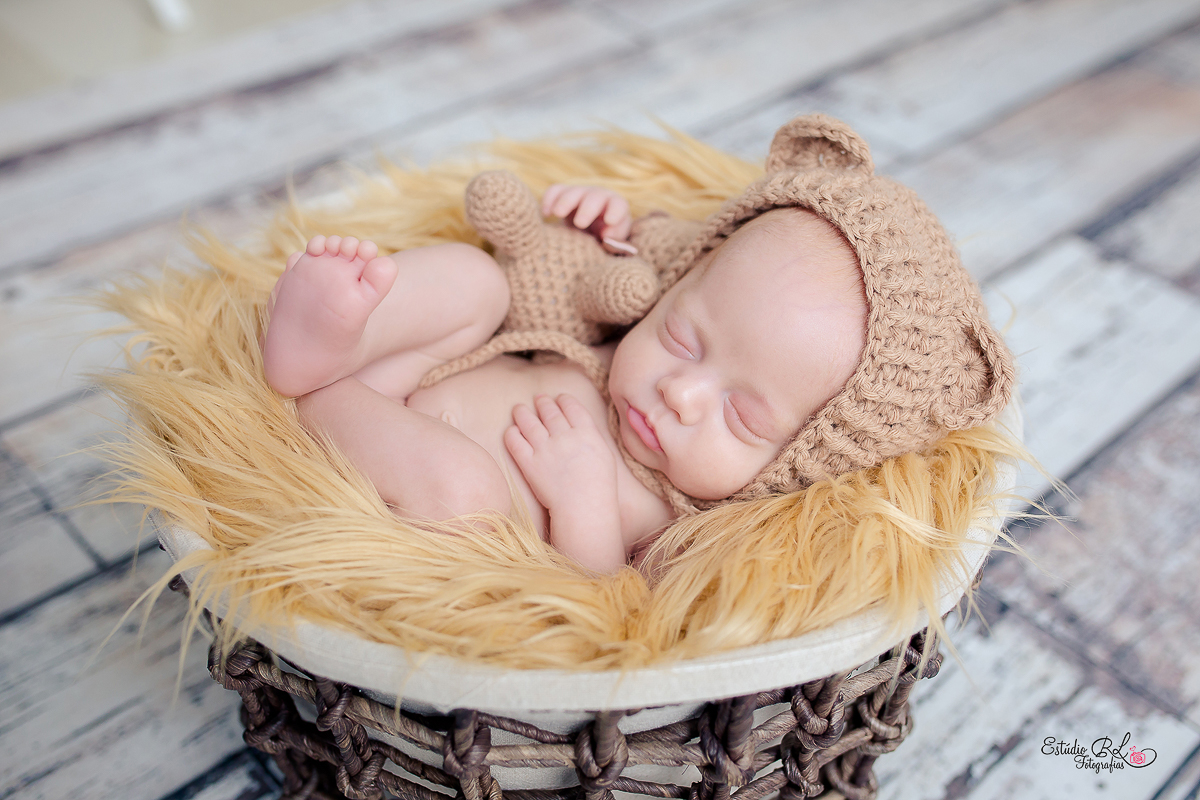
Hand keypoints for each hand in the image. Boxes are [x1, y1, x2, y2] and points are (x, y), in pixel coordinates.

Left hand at [504, 394, 617, 512]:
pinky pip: (515, 442)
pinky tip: (511, 430)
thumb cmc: (600, 487)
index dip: (564, 400)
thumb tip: (584, 428)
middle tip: (538, 398)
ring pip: (529, 422)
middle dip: (543, 402)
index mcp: (586, 433)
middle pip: (550, 412)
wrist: (584, 508)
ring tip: (518, 408)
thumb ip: (592, 438)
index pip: (572, 407)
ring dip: (523, 412)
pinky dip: (512, 433)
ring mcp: (545, 449)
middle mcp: (564, 436)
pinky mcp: (529, 463)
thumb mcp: (605, 456)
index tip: (559, 398)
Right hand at [542, 185, 632, 244]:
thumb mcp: (613, 245)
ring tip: (558, 214)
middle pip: (594, 197)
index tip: (609, 221)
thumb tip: (607, 238)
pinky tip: (545, 214)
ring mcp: (580, 194)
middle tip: (580, 224)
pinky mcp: (562, 195)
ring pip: (573, 192)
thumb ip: (615, 244)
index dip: (615, 212)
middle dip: (587, 209)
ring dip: (565, 202)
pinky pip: (555, 191)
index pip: (618, 205)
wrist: (589, 232)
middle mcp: (599, 197)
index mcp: (616, 208)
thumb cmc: (605, 241)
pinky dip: (549, 199)